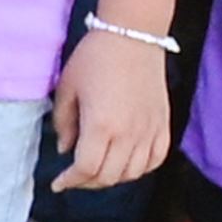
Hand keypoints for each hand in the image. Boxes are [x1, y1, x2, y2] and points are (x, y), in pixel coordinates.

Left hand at [47, 26, 171, 191]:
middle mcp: (129, 134)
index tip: (58, 184)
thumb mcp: (67, 89)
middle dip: (87, 183)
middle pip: (109, 177)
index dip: (70, 181)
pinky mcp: (164, 125)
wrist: (132, 37)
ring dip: (112, 178)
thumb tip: (65, 150)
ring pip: (133, 173)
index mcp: (101, 126)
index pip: (86, 169)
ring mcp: (150, 131)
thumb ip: (63, 123)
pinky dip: (139, 169)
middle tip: (73, 178)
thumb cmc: (94, 59)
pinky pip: (155, 160)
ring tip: (96, 171)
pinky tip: (125, 163)